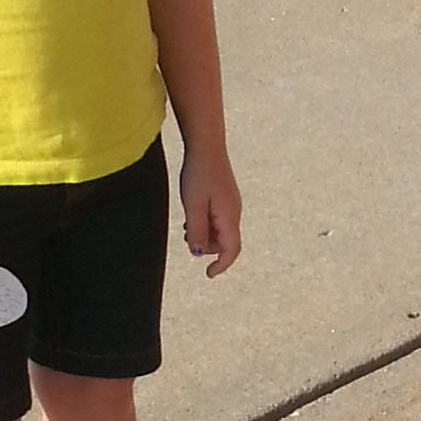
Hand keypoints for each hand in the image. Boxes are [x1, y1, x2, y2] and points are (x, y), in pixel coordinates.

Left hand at [179, 141, 242, 277]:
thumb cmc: (199, 174)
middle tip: (187, 241)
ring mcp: (231, 204)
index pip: (231, 250)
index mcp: (229, 217)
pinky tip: (191, 215)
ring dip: (205, 235)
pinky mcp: (225, 196)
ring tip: (185, 228)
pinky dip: (206, 224)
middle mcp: (234, 212)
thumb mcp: (193, 206)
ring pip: (220, 231)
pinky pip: (218, 219)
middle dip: (209, 248)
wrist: (206, 146)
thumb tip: (198, 254)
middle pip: (225, 242)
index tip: (208, 274)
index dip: (222, 265)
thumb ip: (195, 231)